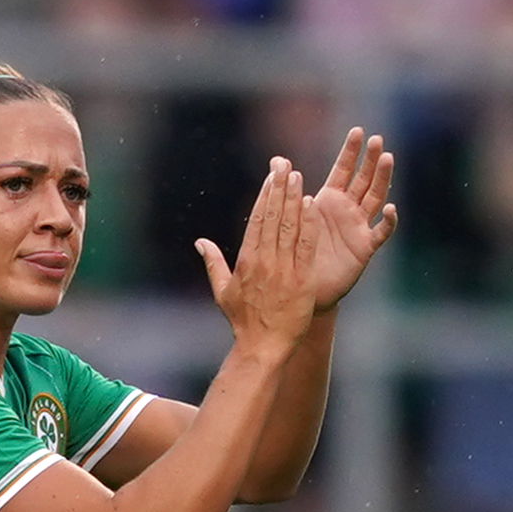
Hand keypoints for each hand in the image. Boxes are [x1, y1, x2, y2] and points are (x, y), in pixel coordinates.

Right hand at [198, 159, 317, 352]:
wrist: (263, 346)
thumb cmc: (243, 322)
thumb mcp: (222, 292)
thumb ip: (213, 263)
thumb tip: (200, 242)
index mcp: (247, 260)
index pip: (257, 219)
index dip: (266, 194)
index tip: (272, 174)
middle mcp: (264, 261)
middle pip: (273, 216)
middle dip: (279, 188)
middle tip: (285, 164)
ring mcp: (284, 269)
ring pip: (289, 226)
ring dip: (294, 199)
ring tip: (299, 176)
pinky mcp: (302, 280)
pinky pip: (306, 247)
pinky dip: (308, 225)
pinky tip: (312, 205)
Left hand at [304, 127, 397, 311]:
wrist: (304, 288)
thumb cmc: (297, 252)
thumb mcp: (291, 217)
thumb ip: (287, 188)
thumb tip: (275, 159)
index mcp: (329, 200)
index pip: (343, 169)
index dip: (350, 151)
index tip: (357, 131)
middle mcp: (347, 210)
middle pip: (363, 179)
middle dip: (370, 159)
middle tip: (378, 140)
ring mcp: (358, 227)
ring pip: (374, 198)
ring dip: (382, 180)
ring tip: (387, 159)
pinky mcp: (364, 247)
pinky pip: (380, 233)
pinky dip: (387, 221)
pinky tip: (390, 209)